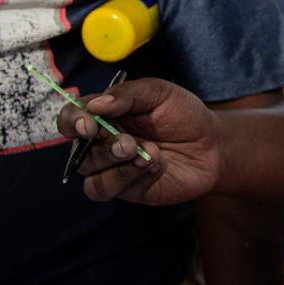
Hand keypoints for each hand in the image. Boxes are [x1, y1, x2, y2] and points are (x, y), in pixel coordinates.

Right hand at [58, 77, 225, 205]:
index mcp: (102, 117)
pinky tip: (160, 164)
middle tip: (130, 143)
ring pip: (95, 184)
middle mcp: (102, 146)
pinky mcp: (134, 191)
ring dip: (119, 170)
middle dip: (104, 150)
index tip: (89, 124)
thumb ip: (126, 94)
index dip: (73, 123)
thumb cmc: (182, 114)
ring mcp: (116, 171)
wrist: (213, 143)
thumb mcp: (157, 92)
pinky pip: (123, 192)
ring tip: (150, 154)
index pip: (70, 121)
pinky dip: (140, 178)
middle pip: (81, 156)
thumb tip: (96, 105)